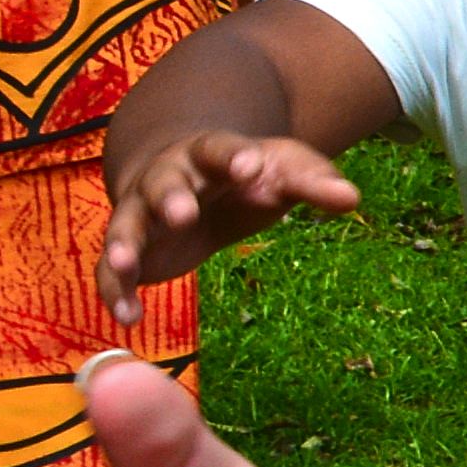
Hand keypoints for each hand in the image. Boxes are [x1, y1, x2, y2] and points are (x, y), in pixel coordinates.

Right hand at [102, 130, 363, 315]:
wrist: (190, 175)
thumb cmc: (245, 173)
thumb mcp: (283, 170)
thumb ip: (313, 181)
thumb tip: (352, 198)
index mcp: (210, 153)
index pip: (220, 148)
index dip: (233, 157)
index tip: (250, 166)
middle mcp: (167, 178)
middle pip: (164, 183)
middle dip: (170, 197)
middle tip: (181, 214)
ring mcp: (143, 213)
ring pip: (126, 225)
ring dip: (123, 245)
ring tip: (125, 265)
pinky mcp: (133, 249)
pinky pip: (113, 271)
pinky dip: (116, 292)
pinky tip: (128, 318)